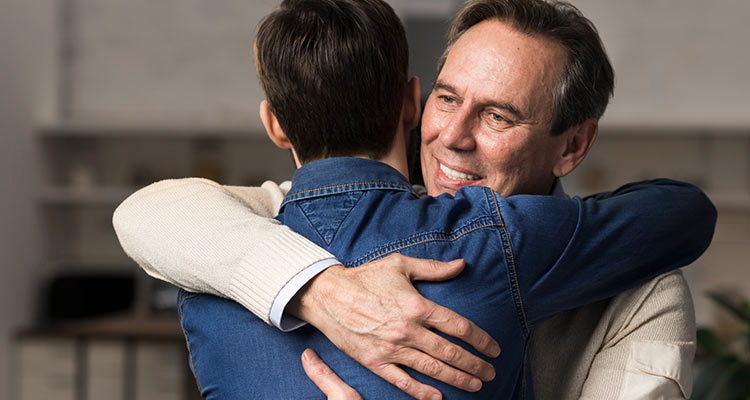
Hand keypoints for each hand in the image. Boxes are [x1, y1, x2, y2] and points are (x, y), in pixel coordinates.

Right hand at [288, 254, 500, 399]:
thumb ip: (434, 268)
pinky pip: (403, 382)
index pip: (459, 327)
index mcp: (417, 306)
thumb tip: (462, 264)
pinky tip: (438, 397)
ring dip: (458, 379)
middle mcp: (408, 330)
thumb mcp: (400, 265)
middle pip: (451, 353)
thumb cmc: (365, 277)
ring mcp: (391, 349)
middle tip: (491, 372)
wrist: (327, 295)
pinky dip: (422, 392)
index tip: (494, 348)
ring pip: (432, 369)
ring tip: (476, 385)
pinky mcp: (375, 362)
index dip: (481, 340)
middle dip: (475, 364)